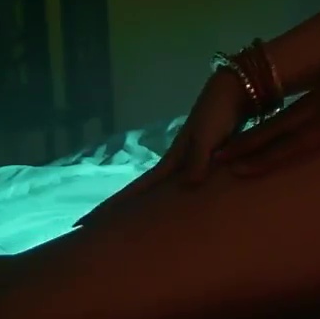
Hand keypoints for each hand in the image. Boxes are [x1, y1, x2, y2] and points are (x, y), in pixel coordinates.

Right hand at [77, 69, 249, 224]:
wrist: (235, 90)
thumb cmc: (219, 113)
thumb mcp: (208, 135)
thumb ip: (199, 158)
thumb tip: (188, 185)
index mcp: (172, 160)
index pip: (138, 188)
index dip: (114, 206)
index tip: (84, 223)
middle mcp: (175, 162)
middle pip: (143, 191)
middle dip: (118, 209)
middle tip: (90, 228)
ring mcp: (188, 159)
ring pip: (160, 188)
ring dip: (141, 204)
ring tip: (124, 223)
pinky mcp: (204, 157)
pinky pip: (181, 182)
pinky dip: (168, 195)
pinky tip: (168, 205)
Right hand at [217, 42, 319, 202]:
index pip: (290, 146)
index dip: (263, 160)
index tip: (235, 171)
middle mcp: (318, 108)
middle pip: (274, 129)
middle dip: (244, 144)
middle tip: (214, 157)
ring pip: (280, 117)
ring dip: (254, 131)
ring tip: (230, 145)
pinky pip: (291, 107)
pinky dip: (273, 120)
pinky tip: (267, 126)